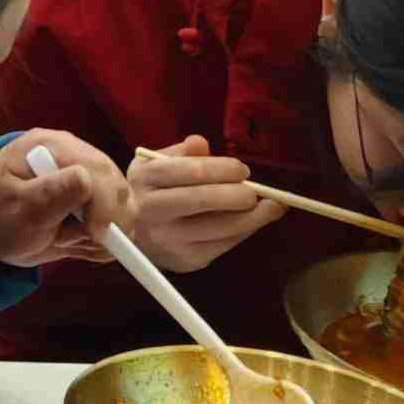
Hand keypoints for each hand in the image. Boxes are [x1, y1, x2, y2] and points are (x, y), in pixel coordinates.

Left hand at [0, 134, 129, 267]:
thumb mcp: (15, 208)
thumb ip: (50, 195)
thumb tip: (86, 179)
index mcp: (52, 146)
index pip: (98, 171)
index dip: (104, 205)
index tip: (93, 234)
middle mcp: (75, 155)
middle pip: (117, 187)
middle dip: (103, 223)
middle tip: (69, 238)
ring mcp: (87, 177)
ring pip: (123, 207)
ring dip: (102, 234)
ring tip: (65, 237)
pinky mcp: (93, 199)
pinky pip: (115, 223)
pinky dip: (101, 241)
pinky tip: (74, 240)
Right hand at [126, 136, 289, 273]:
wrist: (133, 232)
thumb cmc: (153, 190)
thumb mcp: (158, 164)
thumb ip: (182, 153)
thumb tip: (200, 143)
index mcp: (145, 178)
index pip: (189, 171)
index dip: (222, 169)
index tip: (243, 170)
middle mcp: (151, 210)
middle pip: (203, 199)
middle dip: (238, 194)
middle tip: (255, 191)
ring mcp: (168, 239)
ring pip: (220, 227)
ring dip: (252, 217)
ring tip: (270, 207)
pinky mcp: (186, 260)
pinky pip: (224, 245)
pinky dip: (244, 231)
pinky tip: (253, 221)